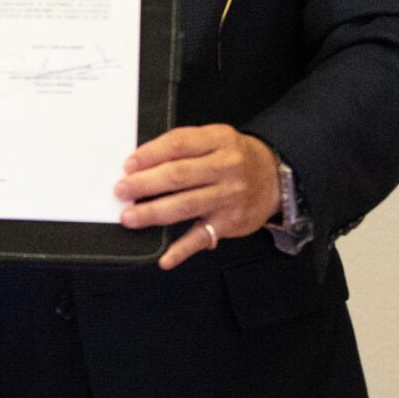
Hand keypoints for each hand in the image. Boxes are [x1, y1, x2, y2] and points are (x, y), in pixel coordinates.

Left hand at [115, 125, 280, 270]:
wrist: (277, 177)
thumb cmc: (235, 157)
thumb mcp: (215, 139)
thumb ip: (184, 147)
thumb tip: (141, 164)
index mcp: (218, 140)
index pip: (178, 144)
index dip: (150, 155)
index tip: (128, 165)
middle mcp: (225, 167)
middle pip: (178, 175)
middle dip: (144, 184)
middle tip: (121, 191)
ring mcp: (229, 196)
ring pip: (186, 205)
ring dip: (154, 213)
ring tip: (130, 217)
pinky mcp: (230, 222)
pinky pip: (203, 237)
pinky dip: (182, 250)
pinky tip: (165, 257)